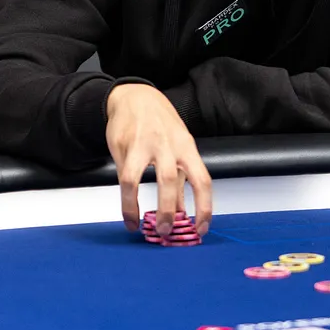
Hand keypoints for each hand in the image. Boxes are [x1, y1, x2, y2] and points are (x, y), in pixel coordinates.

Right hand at [106, 83, 211, 236]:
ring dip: (144, 207)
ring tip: (146, 227)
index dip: (204, 207)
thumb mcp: (177, 147)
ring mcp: (145, 145)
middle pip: (172, 179)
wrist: (134, 96)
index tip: (202, 229)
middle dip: (170, 210)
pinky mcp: (125, 148)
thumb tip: (184, 214)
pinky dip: (128, 203)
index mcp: (187, 146)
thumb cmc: (160, 124)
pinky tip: (130, 216)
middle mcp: (168, 145)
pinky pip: (126, 179)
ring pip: (144, 179)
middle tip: (168, 232)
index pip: (202, 180)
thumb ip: (179, 181)